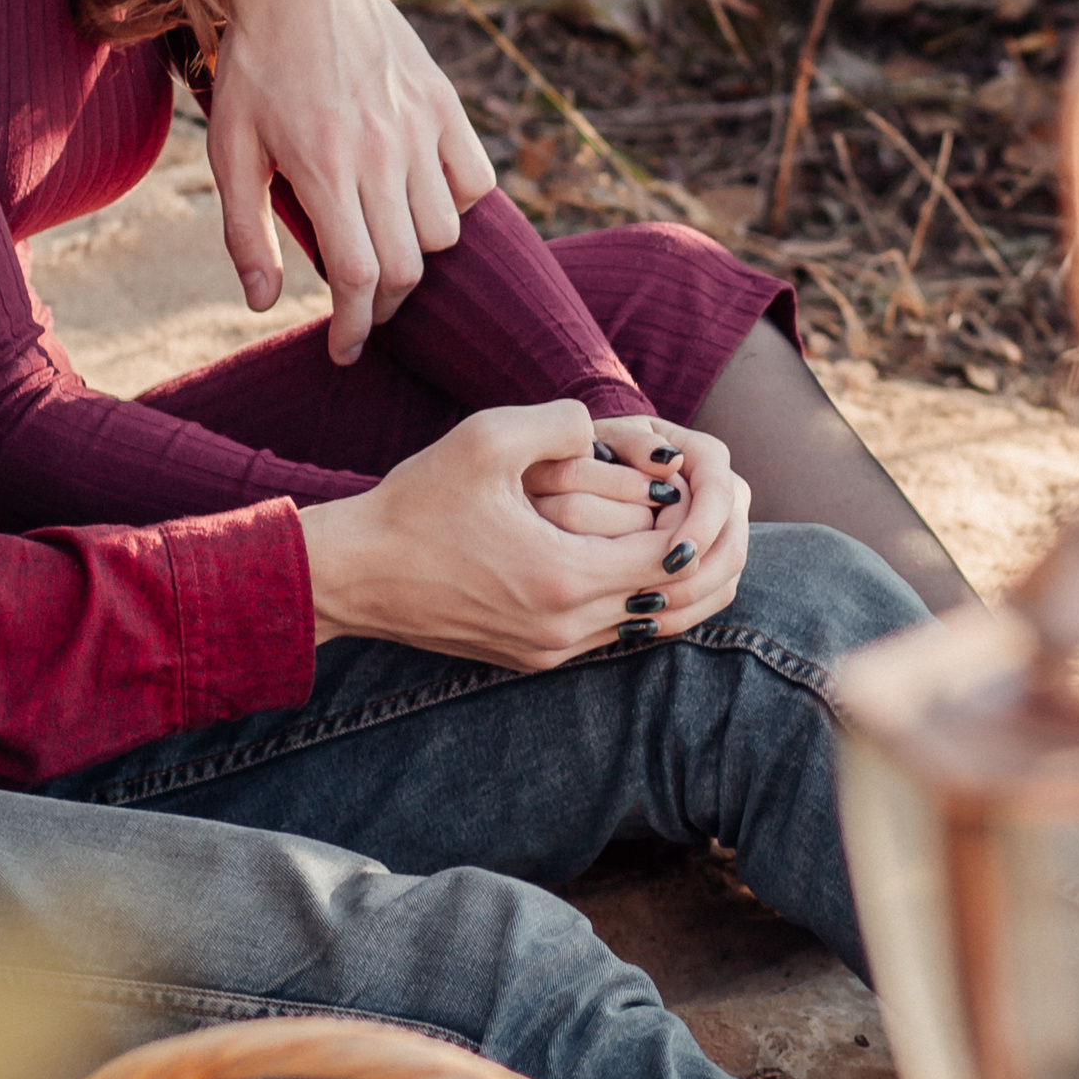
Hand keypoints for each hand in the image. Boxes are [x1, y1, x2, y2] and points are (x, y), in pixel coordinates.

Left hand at [210, 0, 494, 363]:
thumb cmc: (257, 66)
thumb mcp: (230, 149)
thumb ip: (245, 231)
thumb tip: (264, 303)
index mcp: (324, 170)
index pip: (358, 278)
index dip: (355, 328)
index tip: (345, 349)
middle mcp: (381, 154)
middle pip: (407, 266)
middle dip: (384, 305)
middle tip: (361, 310)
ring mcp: (420, 128)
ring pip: (445, 231)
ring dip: (419, 255)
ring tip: (387, 249)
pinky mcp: (445, 105)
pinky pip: (476, 182)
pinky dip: (458, 206)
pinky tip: (422, 201)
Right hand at [297, 402, 749, 669]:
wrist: (354, 574)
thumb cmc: (414, 503)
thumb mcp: (485, 439)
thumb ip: (559, 422)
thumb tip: (604, 428)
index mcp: (564, 577)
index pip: (674, 554)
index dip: (699, 513)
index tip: (694, 475)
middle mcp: (566, 627)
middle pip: (680, 601)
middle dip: (712, 553)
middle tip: (725, 509)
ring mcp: (551, 649)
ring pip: (655, 627)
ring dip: (688, 584)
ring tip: (701, 535)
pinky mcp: (534, 657)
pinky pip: (618, 634)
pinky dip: (647, 599)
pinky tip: (649, 562)